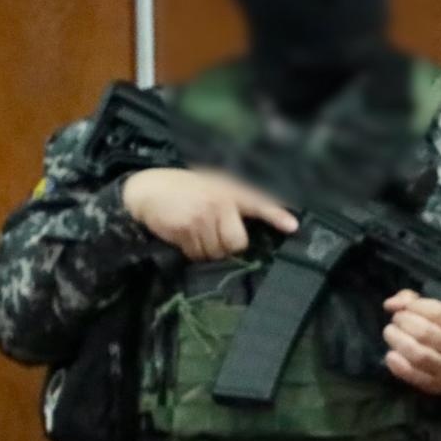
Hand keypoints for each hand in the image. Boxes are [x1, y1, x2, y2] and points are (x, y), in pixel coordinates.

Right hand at [120, 168, 297, 260]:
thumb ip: (236, 202)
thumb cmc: (185, 190)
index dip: (275, 215)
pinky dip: (191, 251)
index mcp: (229, 190)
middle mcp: (219, 202)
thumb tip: (259, 228)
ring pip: (216, 252)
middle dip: (225, 245)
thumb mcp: (213, 186)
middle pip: (236, 243)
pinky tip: (183, 235)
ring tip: (195, 231)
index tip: (292, 226)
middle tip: (212, 233)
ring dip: (206, 250)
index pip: (258, 202)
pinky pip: (196, 254)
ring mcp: (202, 216)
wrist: (147, 190)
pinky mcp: (185, 229)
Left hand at [382, 290, 440, 396]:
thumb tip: (391, 304)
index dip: (414, 306)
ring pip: (418, 355)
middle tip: (396, 321)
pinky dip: (397, 364)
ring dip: (397, 341)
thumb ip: (415, 302)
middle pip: (424, 333)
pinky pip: (412, 375)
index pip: (437, 312)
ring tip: (391, 334)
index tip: (404, 307)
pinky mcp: (435, 385)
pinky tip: (391, 355)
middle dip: (403, 322)